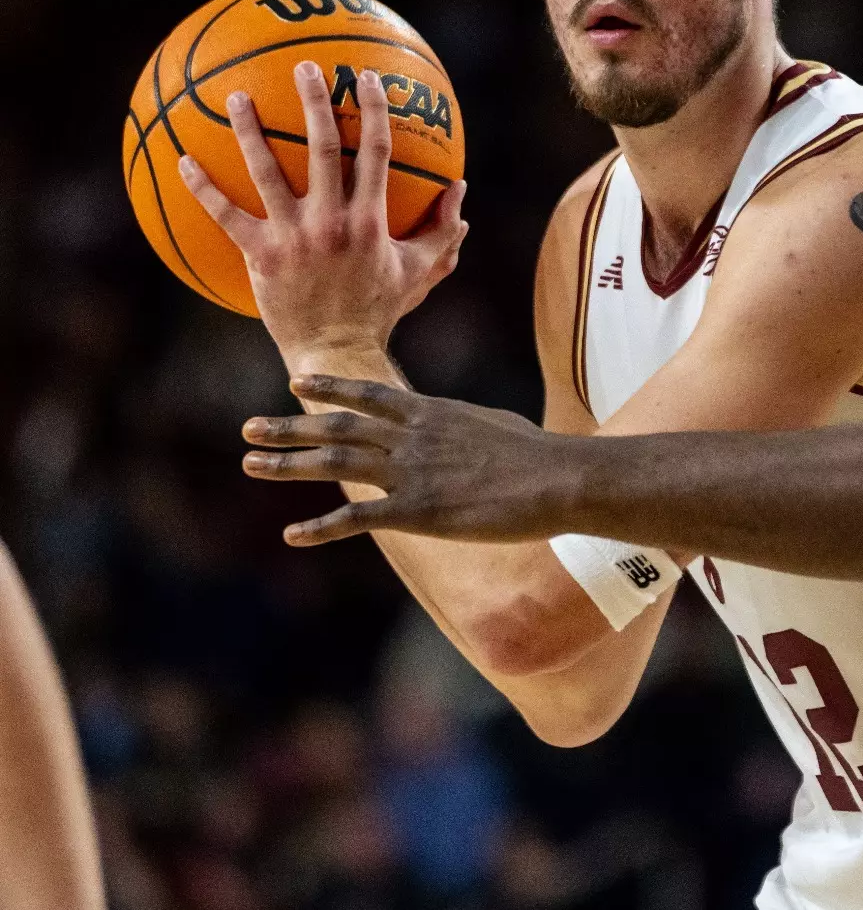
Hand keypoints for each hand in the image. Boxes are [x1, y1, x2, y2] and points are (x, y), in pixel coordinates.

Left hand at [178, 61, 467, 366]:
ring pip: (266, 172)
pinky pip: (225, 214)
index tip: (366, 78)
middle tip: (305, 68)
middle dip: (314, 102)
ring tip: (236, 97)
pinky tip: (183, 159)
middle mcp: (331, 222)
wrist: (336, 352)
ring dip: (250, 131)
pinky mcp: (260, 254)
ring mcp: (292, 237)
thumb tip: (461, 190)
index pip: (376, 152)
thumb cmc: (381, 309)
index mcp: (371, 220)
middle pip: (321, 148)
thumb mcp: (422, 270)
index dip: (373, 111)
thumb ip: (444, 230)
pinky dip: (202, 187)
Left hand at [242, 376, 583, 545]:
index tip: (296, 384)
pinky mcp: (416, 510)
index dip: (329, 390)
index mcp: (431, 413)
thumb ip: (467, 426)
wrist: (556, 478)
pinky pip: (357, 518)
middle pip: (337, 426)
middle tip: (249, 428)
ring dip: (288, 465)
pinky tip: (292, 534)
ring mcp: (410, 472)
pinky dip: (321, 527)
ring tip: (251, 464)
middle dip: (289, 427)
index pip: (368, 396)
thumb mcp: (495, 426)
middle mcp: (410, 437)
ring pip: (334, 463)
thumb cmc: (538, 454)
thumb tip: (468, 428)